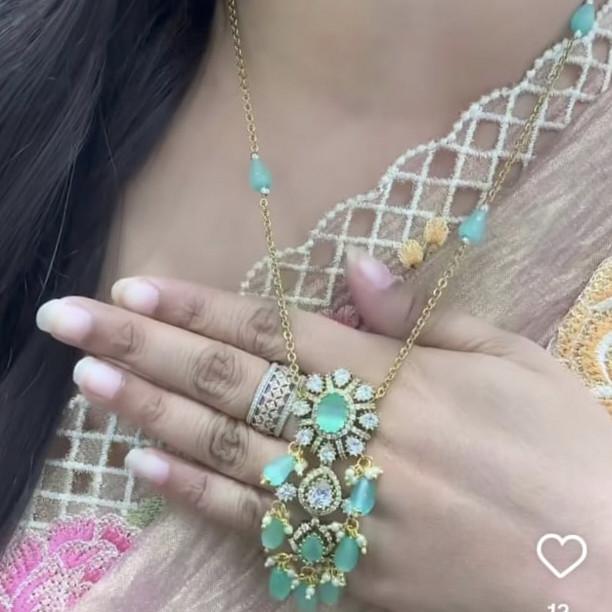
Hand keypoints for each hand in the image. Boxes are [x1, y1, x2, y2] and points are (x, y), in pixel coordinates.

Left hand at [35, 259, 611, 610]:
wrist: (608, 565)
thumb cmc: (567, 449)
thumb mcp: (510, 361)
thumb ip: (422, 319)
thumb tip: (358, 268)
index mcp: (400, 380)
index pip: (273, 331)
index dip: (199, 306)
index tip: (137, 286)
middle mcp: (360, 439)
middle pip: (230, 384)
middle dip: (144, 345)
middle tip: (72, 321)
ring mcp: (348, 510)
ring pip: (226, 452)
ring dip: (149, 412)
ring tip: (87, 383)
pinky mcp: (350, 571)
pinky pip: (256, 525)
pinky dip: (194, 493)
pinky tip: (143, 464)